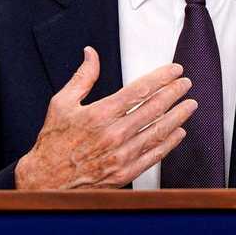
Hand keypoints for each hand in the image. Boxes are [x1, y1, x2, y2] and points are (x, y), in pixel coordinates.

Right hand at [14, 47, 196, 188]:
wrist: (46, 181)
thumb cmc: (53, 142)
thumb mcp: (61, 103)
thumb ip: (82, 77)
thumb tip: (91, 53)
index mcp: (100, 114)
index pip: (140, 90)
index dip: (161, 78)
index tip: (174, 71)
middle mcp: (114, 134)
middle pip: (154, 109)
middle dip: (174, 93)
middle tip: (186, 84)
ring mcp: (121, 155)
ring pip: (158, 131)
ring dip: (178, 116)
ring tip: (190, 105)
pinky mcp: (124, 173)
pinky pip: (153, 155)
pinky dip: (169, 143)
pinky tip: (178, 133)